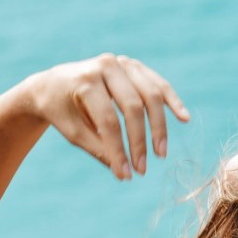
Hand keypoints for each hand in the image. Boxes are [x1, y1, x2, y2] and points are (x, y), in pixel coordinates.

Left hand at [21, 53, 189, 180]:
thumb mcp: (73, 132)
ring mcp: (122, 63)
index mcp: (85, 81)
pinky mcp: (134, 67)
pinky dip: (171, 101)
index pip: (108, 121)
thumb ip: (99, 149)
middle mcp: (105, 66)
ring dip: (159, 126)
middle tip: (142, 169)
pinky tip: (183, 118)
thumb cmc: (61, 110)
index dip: (119, 150)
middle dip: (139, 141)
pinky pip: (157, 84)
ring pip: (150, 95)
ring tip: (161, 153)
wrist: (53, 84)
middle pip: (132, 107)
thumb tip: (125, 173)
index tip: (125, 174)